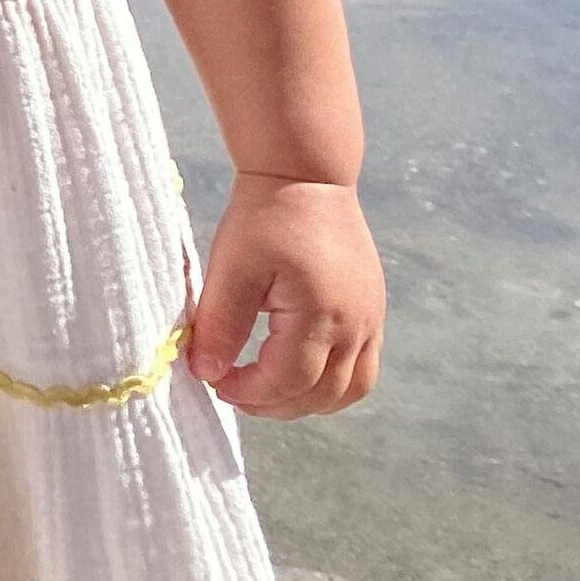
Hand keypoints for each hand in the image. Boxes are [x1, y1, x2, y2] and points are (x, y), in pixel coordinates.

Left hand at [188, 175, 382, 416]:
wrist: (305, 176)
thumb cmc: (265, 216)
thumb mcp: (232, 268)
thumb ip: (220, 324)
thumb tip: (207, 373)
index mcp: (320, 313)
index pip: (288, 381)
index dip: (249, 393)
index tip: (215, 381)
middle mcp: (356, 324)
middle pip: (323, 395)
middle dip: (275, 404)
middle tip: (234, 392)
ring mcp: (371, 319)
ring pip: (351, 390)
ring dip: (307, 401)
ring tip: (265, 390)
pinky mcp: (372, 311)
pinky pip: (363, 368)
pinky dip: (331, 383)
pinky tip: (296, 372)